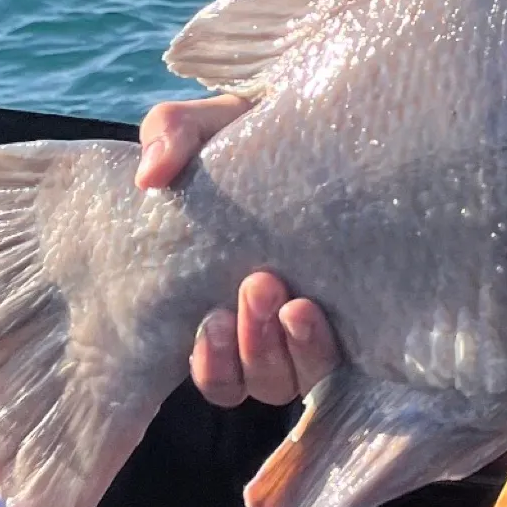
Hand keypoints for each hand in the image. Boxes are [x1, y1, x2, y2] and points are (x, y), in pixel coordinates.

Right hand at [137, 96, 339, 405]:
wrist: (326, 126)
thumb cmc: (255, 139)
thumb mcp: (211, 126)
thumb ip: (171, 134)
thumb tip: (150, 175)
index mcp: (223, 298)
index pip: (210, 366)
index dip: (210, 362)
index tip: (212, 317)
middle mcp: (267, 326)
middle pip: (253, 380)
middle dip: (253, 346)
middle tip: (259, 284)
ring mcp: (311, 328)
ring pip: (291, 380)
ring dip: (285, 351)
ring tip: (292, 303)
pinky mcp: (356, 319)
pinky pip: (334, 360)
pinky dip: (319, 345)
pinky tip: (314, 308)